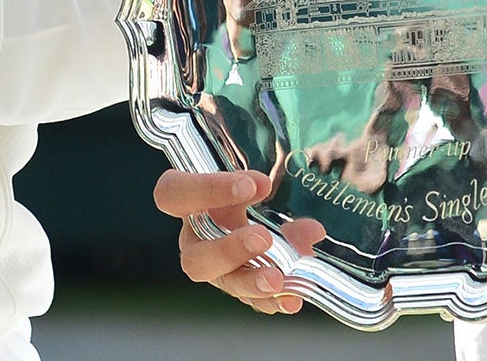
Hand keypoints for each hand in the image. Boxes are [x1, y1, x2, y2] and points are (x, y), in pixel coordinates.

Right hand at [154, 169, 324, 314]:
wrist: (251, 214)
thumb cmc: (243, 192)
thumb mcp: (255, 187)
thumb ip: (277, 201)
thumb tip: (312, 231)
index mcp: (187, 204)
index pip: (174, 194)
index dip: (207, 189)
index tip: (252, 184)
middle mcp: (195, 241)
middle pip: (195, 258)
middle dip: (229, 250)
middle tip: (262, 238)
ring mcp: (216, 270)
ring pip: (223, 283)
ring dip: (252, 281)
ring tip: (279, 280)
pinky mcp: (237, 287)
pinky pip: (251, 300)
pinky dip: (272, 300)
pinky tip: (292, 300)